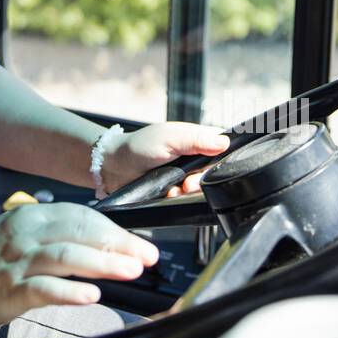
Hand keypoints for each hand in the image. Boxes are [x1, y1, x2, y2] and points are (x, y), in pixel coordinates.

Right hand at [0, 202, 158, 328]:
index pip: (82, 216)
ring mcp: (16, 262)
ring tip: (130, 271)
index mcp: (31, 218)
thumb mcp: (18, 236)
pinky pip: (44, 288)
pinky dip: (69, 291)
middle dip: (119, 245)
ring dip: (103, 263)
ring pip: (66, 256)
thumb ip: (54, 237)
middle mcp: (25, 234)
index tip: (141, 244)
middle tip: (147, 257)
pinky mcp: (9, 290)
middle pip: (80, 232)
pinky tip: (91, 295)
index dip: (115, 230)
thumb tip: (100, 247)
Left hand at [104, 121, 230, 197]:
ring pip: (201, 188)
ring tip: (176, 189)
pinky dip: (179, 199)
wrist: (114, 167)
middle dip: (201, 181)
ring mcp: (184, 175)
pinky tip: (169, 194)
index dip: (220, 159)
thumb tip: (224, 142)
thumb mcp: (169, 138)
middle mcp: (192, 157)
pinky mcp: (175, 190)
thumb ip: (196, 140)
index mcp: (194, 139)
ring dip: (190, 192)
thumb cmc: (138, 146)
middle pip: (212, 172)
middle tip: (188, 183)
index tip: (210, 167)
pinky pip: (187, 198)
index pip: (221, 147)